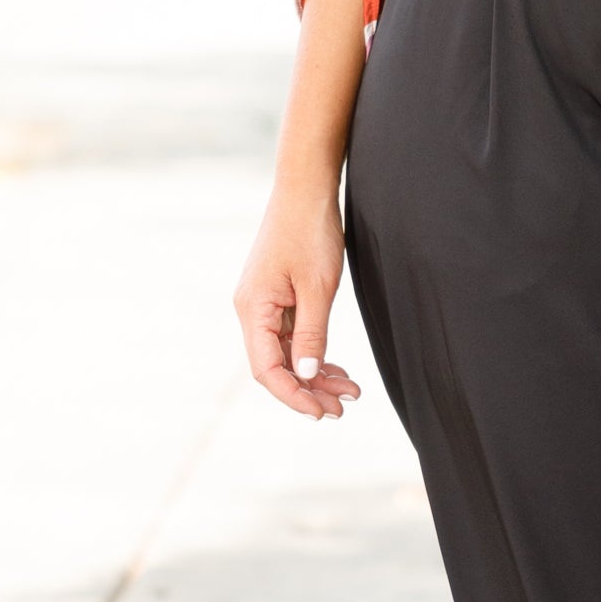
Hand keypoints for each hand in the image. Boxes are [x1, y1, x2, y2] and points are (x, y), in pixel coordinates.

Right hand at [234, 186, 362, 419]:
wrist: (306, 189)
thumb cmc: (311, 231)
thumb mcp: (318, 287)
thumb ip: (313, 333)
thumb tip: (308, 375)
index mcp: (254, 309)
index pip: (267, 369)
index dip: (293, 395)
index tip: (321, 412)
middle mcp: (252, 310)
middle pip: (276, 365)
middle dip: (308, 390)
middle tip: (343, 408)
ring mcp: (263, 304)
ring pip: (287, 353)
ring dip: (316, 375)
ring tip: (349, 393)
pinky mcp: (277, 297)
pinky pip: (292, 336)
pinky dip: (314, 353)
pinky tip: (337, 369)